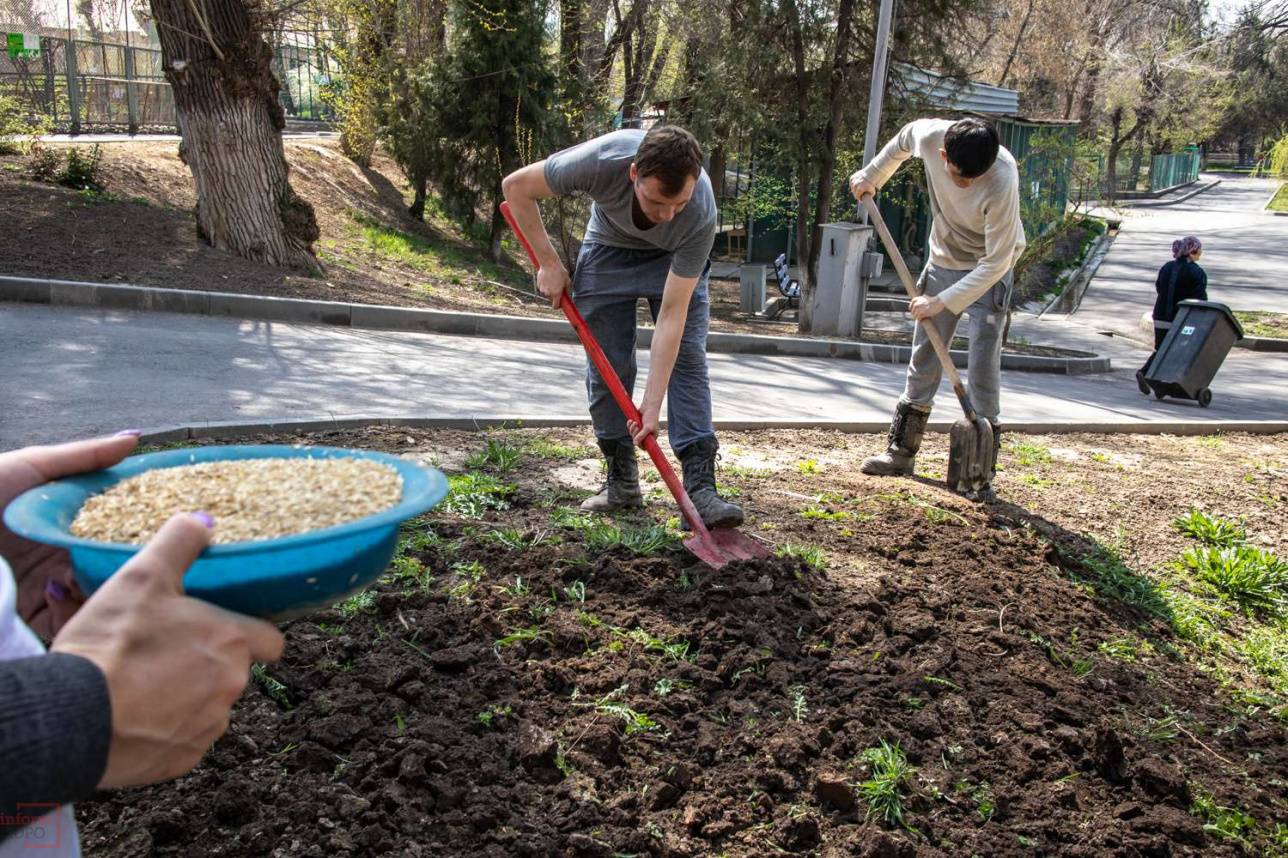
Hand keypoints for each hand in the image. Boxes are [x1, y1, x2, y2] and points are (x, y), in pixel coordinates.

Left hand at [0, 433, 143, 637]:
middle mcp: (62, 557)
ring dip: (109, 589)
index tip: (171, 523)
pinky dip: (77, 611)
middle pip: (113, 564)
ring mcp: (48, 589)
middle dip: (134, 563)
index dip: (144, 526)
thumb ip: (84, 456)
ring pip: (100, 597)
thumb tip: (134, 437)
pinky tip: (64, 588)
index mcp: (65, 523)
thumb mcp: (30, 466)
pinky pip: (72, 623)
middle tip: (154, 557)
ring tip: (106, 572)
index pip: (117, 527)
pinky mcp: (35, 617)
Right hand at [52, 513, 284, 788]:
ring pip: (211, 707)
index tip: (223, 629)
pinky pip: (185, 739)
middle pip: (235, 672)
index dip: (250, 634)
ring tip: (143, 682)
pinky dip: (167, 729)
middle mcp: (232, 687)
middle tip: (166, 651)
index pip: (271, 640)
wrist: (70, 718)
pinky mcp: (182, 759)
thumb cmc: (111, 643)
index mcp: (231, 643)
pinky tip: (135, 714)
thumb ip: (179, 543)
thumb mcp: (142, 576)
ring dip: (188, 696)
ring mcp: (209, 727)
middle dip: (209, 663)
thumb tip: (203, 520)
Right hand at [536, 261, 570, 308]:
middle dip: (554, 295)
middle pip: (551, 299)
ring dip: (549, 290)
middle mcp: (548, 293)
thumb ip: (566, 291)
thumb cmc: (560, 271)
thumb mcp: (567, 281)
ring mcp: (542, 289)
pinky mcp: (538, 285)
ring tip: (553, 281)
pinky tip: (548, 278)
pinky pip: (543, 288)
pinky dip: (545, 286)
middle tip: (558, 287)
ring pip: (546, 293)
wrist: (549, 263)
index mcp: (556, 294)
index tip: (559, 304)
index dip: (557, 306)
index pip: (555, 306)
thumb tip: (566, 296)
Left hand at [627, 402, 660, 446]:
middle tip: (636, 426)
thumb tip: (635, 444)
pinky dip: (629, 425)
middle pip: (637, 440)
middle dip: (634, 433)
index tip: (637, 438)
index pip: (644, 446)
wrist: (648, 406)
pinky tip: (630, 420)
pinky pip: (630, 429)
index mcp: (652, 437)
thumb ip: (641, 436)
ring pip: (632, 434)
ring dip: (631, 428)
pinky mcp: (637, 425)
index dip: (639, 444)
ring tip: (634, 422)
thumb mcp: (647, 427)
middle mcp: (646, 435)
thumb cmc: (651, 416)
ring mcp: (641, 430)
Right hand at [850, 172, 875, 201]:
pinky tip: (856, 185)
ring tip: (858, 189)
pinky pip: (851, 183)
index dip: (859, 198)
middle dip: (857, 194)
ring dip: (855, 189)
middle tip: (860, 194)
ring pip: (852, 188)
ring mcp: (853, 181)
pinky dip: (853, 184)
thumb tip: (866, 200)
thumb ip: (869, 197)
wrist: (871, 174)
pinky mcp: (852, 178)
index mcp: (859, 189)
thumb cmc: (872, 183)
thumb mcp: (872, 191)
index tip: (861, 199)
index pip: (857, 197)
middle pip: (854, 193)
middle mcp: (855, 186)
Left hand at [909, 295, 945, 320]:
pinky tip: (921, 319)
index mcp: (918, 299)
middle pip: (913, 310)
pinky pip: (918, 317)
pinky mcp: (922, 312)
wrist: (939, 302)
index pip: (912, 304)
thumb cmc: (934, 300)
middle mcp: (917, 303)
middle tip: (916, 315)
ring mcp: (919, 308)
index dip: (911, 307)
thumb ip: (924, 297)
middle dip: (914, 313)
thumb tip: (924, 295)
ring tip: (919, 318)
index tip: (911, 310)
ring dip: (916, 317)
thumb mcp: (928, 297)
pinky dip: (919, 318)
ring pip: (915, 314)